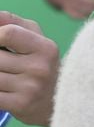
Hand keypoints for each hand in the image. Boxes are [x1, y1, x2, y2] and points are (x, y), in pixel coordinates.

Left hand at [0, 12, 58, 126]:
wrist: (56, 102)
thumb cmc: (39, 63)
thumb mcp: (34, 38)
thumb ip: (11, 21)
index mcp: (46, 48)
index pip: (8, 33)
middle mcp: (41, 68)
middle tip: (4, 62)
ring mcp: (31, 88)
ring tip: (4, 73)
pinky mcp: (20, 105)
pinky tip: (3, 87)